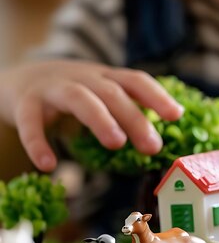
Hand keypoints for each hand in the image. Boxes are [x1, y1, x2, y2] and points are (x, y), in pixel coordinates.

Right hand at [0, 60, 183, 171]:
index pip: (136, 81)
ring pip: (79, 98)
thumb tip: (158, 142)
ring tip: (117, 143)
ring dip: (100, 119)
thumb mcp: (101, 97)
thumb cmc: (73, 95)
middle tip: (153, 147)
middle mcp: (82, 78)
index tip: (176, 115)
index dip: (157, 96)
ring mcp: (53, 88)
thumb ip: (127, 113)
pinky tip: (49, 165)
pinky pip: (30, 122)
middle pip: (113, 93)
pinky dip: (38, 143)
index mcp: (106, 78)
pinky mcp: (25, 103)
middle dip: (135, 119)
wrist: (18, 79)